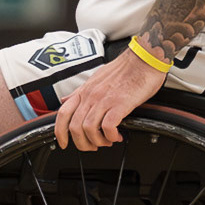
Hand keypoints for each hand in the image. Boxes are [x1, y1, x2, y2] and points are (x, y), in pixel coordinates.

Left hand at [53, 49, 167, 150]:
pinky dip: (110, 136)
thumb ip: (80, 92)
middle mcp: (91, 96)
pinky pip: (108, 126)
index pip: (62, 114)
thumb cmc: (124, 69)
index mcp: (84, 91)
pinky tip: (117, 135)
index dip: (59, 132)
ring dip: (97, 141)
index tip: (63, 143)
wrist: (144, 59)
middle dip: (82, 143)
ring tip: (107, 141)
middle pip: (74, 127)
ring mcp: (104, 100)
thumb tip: (66, 100)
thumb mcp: (95, 78)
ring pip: (88, 129)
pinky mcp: (120, 104)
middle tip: (93, 146)